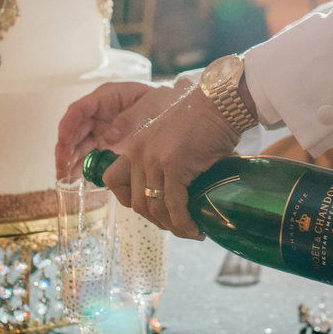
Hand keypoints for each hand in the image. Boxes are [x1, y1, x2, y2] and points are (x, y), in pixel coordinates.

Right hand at [55, 81, 179, 178]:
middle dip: (65, 149)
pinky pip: (88, 154)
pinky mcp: (105, 143)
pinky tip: (76, 180)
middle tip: (62, 169)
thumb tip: (107, 138)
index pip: (79, 109)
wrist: (179, 111)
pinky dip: (81, 166)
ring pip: (77, 144)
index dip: (67, 126)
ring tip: (65, 180)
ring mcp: (101, 127)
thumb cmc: (165, 102)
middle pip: (74, 129)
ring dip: (69, 161)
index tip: (63, 144)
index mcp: (107, 97)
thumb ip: (130, 120)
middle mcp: (99, 112)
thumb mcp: (151, 106)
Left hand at [101, 86, 240, 238]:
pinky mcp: (174, 164)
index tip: (151, 210)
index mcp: (135, 146)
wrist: (220, 103)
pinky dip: (184, 222)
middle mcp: (138, 153)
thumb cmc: (203, 120)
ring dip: (172, 226)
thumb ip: (164, 161)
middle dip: (156, 220)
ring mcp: (154, 159)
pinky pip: (174, 205)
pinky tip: (195, 228)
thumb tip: (176, 193)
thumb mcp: (171, 139)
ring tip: (189, 230)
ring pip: (154, 207)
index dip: (128, 201)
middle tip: (177, 225)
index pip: (112, 181)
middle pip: (134, 202)